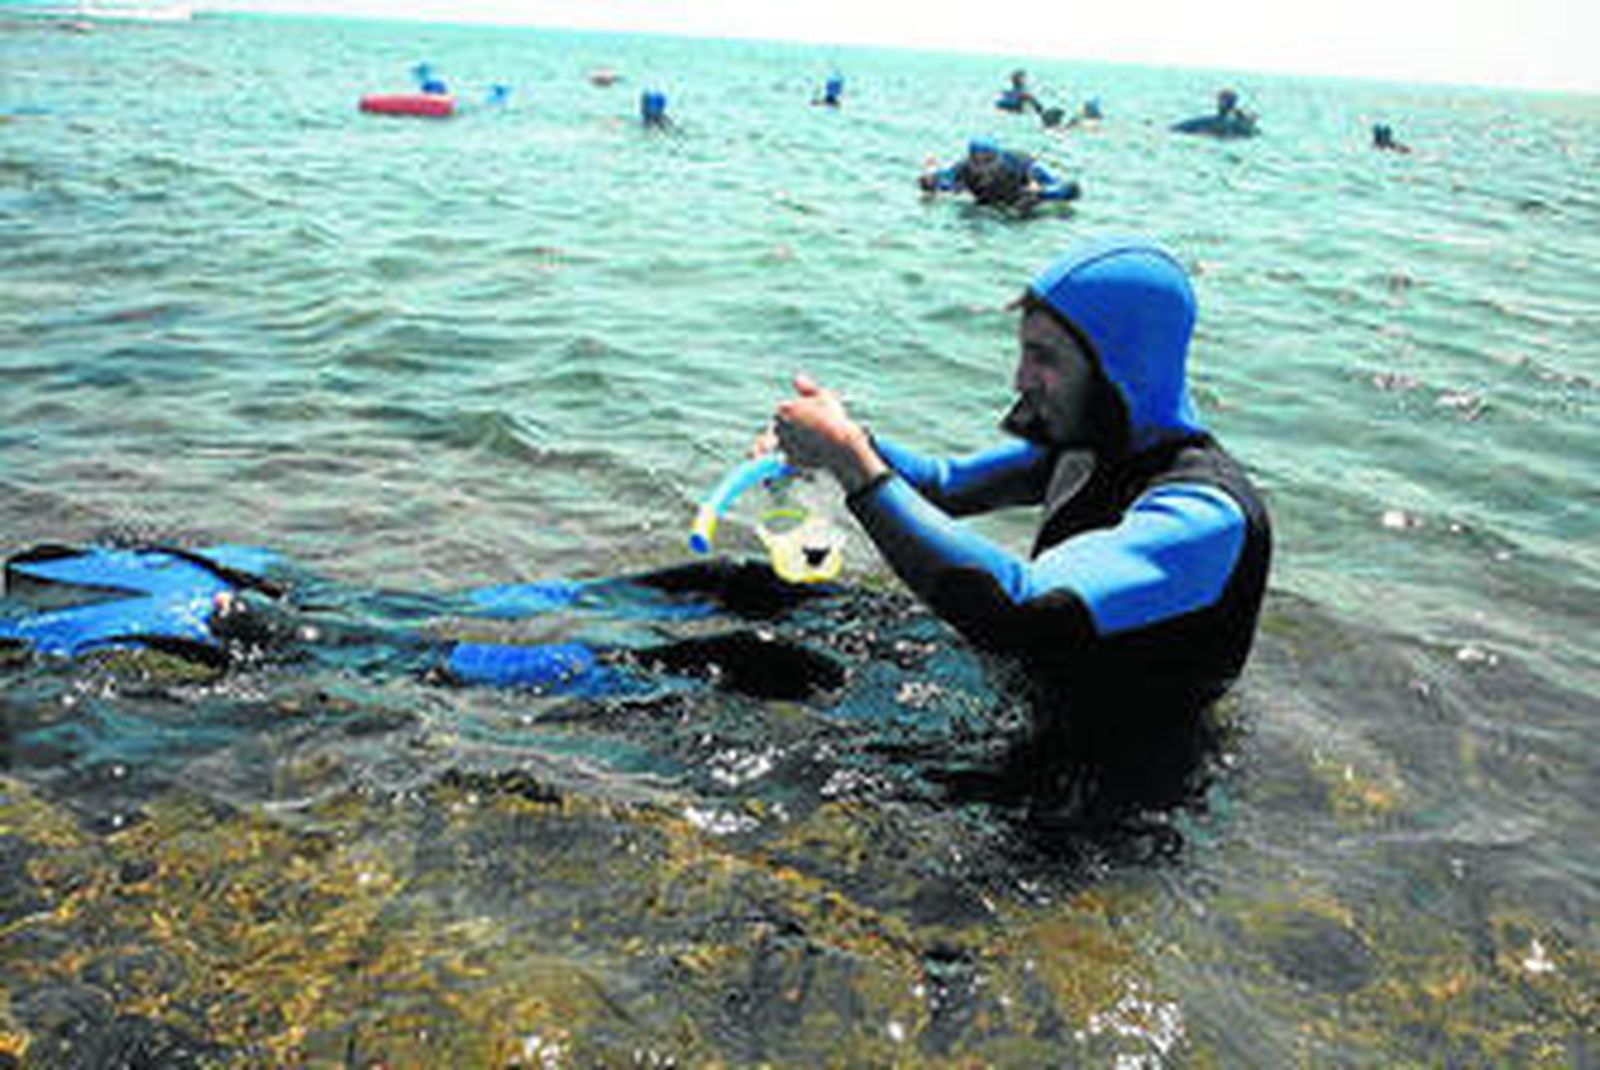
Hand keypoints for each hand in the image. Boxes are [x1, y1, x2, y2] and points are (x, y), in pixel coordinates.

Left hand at [772, 374, 885, 493]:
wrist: (842, 445)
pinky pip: (789, 457)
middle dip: (792, 428)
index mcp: (785, 407)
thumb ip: (808, 388)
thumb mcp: (824, 398)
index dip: (797, 414)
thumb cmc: (834, 419)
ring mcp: (783, 442)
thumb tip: (797, 378)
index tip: (811, 418)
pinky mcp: (788, 458)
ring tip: (814, 441)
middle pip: (780, 426)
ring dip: (794, 441)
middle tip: (813, 431)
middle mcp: (780, 425)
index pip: (783, 409)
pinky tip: (813, 452)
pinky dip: (798, 455)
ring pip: (784, 441)